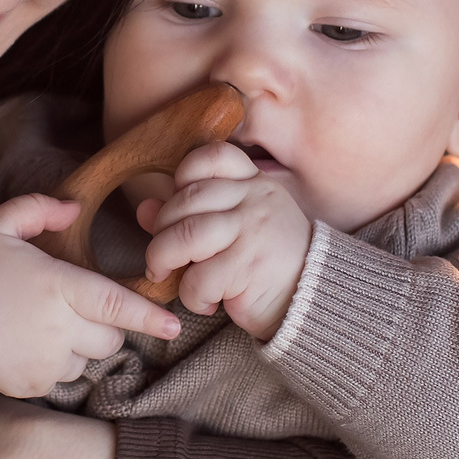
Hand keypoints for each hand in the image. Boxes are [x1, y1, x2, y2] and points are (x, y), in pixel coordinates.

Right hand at [0, 194, 179, 396]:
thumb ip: (38, 210)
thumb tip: (74, 208)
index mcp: (55, 286)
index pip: (115, 304)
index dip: (149, 316)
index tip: (174, 324)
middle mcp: (57, 329)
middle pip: (110, 336)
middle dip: (103, 324)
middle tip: (69, 305)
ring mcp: (45, 362)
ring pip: (89, 358)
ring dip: (79, 344)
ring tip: (40, 324)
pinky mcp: (32, 386)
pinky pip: (64, 376)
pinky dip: (56, 362)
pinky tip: (26, 343)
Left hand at [135, 142, 312, 338]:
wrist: (314, 302)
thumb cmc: (268, 264)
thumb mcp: (234, 230)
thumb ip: (190, 214)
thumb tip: (143, 209)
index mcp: (254, 184)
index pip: (212, 157)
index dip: (183, 176)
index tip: (178, 205)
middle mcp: (255, 200)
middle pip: (187, 199)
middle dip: (161, 230)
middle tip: (162, 255)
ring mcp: (253, 231)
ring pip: (186, 235)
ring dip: (164, 259)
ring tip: (167, 275)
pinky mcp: (249, 268)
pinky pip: (199, 278)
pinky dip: (191, 296)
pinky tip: (206, 302)